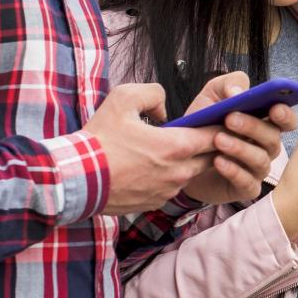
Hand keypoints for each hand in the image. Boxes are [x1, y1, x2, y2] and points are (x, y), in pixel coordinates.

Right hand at [85, 82, 220, 215]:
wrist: (77, 178)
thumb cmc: (99, 140)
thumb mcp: (123, 99)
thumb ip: (152, 94)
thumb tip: (163, 110)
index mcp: (177, 146)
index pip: (216, 136)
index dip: (220, 126)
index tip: (219, 120)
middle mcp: (179, 172)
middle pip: (210, 158)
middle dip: (208, 146)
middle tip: (198, 134)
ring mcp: (168, 191)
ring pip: (190, 174)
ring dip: (187, 163)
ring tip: (170, 150)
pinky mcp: (155, 203)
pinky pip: (171, 188)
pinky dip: (168, 178)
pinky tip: (151, 168)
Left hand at [179, 71, 297, 205]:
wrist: (182, 159)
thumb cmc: (204, 126)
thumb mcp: (211, 97)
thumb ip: (227, 86)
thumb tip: (238, 93)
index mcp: (264, 122)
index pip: (286, 120)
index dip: (285, 114)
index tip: (274, 108)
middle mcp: (266, 146)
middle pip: (272, 137)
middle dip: (253, 127)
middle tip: (229, 119)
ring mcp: (258, 168)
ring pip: (260, 159)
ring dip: (240, 148)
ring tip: (218, 140)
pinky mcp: (246, 188)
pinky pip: (247, 182)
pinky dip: (234, 171)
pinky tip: (218, 162)